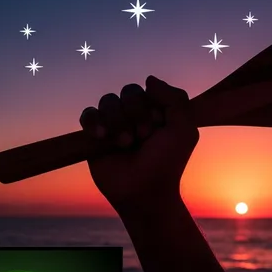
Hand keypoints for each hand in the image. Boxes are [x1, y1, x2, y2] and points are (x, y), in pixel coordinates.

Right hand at [79, 76, 198, 213]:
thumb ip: (175, 98)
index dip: (152, 106)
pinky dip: (93, 122)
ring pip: (108, 101)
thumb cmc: (166, 164)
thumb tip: (149, 80)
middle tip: (142, 136)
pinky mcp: (93, 138)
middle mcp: (134, 116)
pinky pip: (87, 115)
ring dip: (117, 120)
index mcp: (155, 112)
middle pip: (128, 92)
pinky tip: (102, 137)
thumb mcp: (184, 129)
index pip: (148, 90)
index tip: (158, 127)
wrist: (144, 192)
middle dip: (136, 112)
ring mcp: (113, 125)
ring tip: (125, 143)